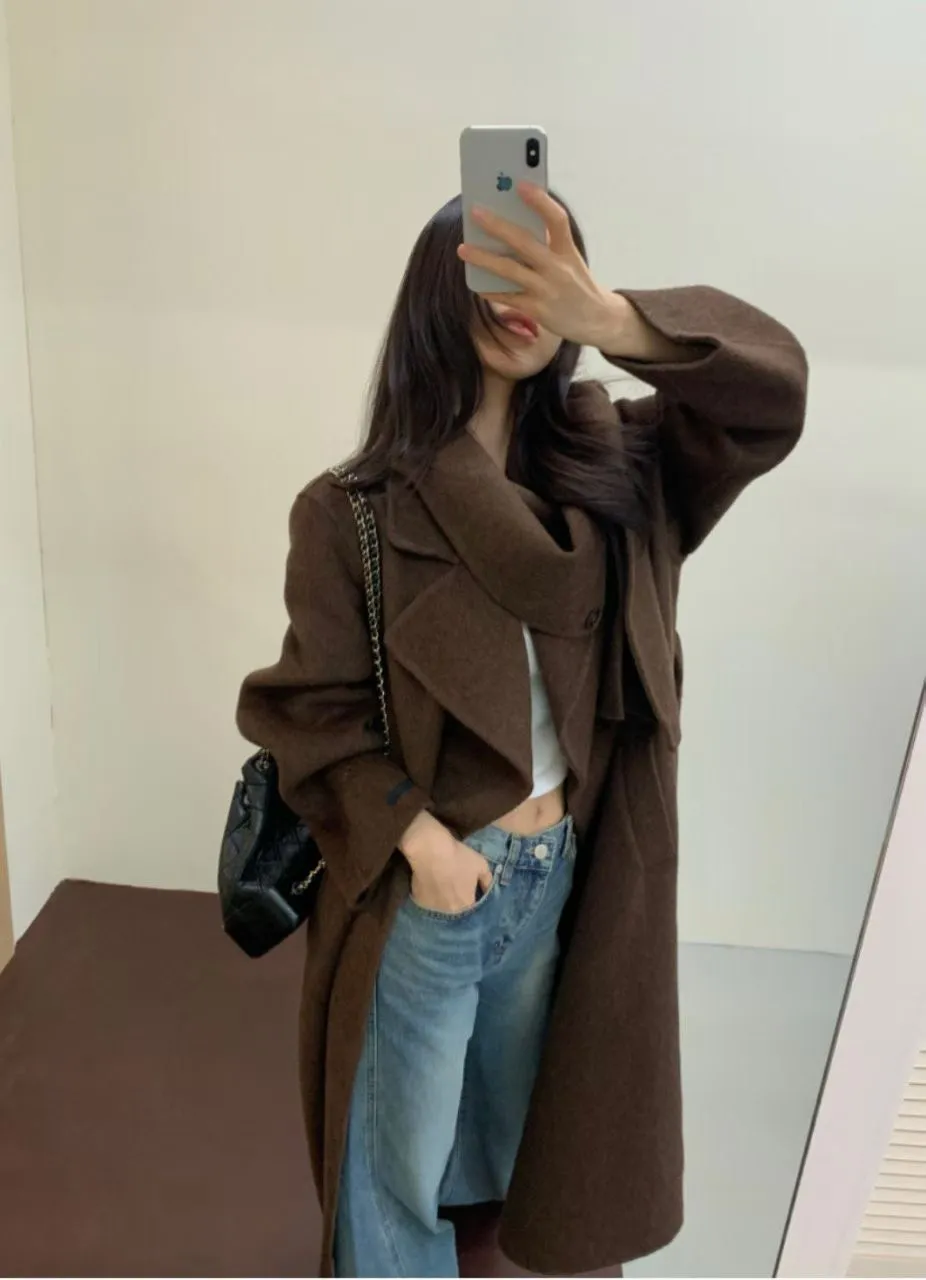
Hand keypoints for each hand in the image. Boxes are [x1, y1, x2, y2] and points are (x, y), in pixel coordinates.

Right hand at [398, 811, 493, 913]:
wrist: (430, 850)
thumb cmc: (459, 856)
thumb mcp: (481, 864)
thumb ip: (488, 881)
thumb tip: (488, 891)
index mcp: (467, 904)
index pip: (474, 908)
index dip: (473, 899)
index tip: (471, 890)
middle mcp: (451, 911)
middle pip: (458, 909)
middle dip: (459, 901)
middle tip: (456, 886)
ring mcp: (433, 908)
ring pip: (442, 907)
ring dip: (444, 900)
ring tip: (444, 886)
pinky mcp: (419, 901)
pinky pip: (428, 902)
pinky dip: (431, 896)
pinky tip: (432, 885)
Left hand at [456, 182, 624, 347]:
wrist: (598, 320)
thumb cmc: (577, 283)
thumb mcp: (570, 259)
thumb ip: (548, 244)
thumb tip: (510, 227)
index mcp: (568, 251)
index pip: (557, 220)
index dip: (540, 201)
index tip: (521, 185)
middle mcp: (558, 269)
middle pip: (524, 243)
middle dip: (497, 226)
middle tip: (475, 212)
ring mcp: (547, 290)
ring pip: (509, 270)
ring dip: (483, 258)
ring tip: (463, 248)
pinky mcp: (537, 310)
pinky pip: (507, 297)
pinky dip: (489, 289)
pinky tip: (476, 283)